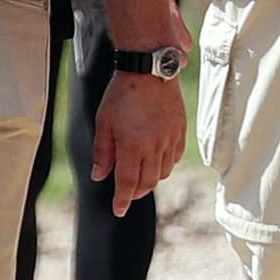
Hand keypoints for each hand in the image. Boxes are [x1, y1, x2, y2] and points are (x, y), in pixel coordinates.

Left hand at [93, 66, 187, 211]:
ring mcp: (170, 139)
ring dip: (151, 180)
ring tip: (140, 176)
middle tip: (127, 194)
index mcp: (133, 145)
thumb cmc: (122, 94)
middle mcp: (154, 146)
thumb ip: (102, 152)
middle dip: (136, 193)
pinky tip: (156, 160)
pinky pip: (175, 158)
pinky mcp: (180, 131)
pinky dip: (165, 165)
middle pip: (148, 182)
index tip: (118, 210)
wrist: (150, 70)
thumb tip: (99, 176)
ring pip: (163, 172)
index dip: (122, 200)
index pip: (128, 183)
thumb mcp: (104, 123)